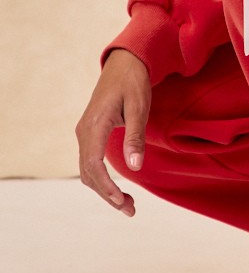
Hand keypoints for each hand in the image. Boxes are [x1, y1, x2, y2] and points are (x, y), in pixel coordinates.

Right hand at [75, 48, 151, 216]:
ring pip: (88, 170)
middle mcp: (84, 131)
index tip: (122, 202)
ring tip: (128, 204)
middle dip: (108, 194)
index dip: (106, 187)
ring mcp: (85, 132)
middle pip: (88, 173)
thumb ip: (135, 136)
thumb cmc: (134, 81)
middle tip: (131, 210)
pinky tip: (118, 186)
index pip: (93, 165)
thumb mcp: (139, 107)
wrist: (125, 61)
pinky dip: (102, 178)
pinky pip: (90, 161)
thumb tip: (135, 167)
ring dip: (105, 189)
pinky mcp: (90, 132)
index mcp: (94, 124)